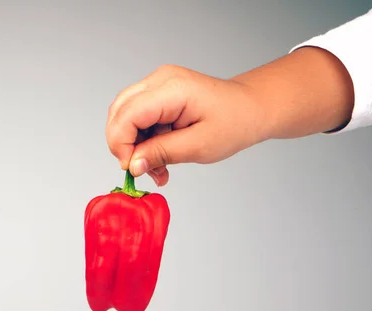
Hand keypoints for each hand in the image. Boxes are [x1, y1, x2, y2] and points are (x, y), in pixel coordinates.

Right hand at [105, 48, 353, 186]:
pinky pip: (137, 118)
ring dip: (134, 146)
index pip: (126, 115)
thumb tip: (132, 165)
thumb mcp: (198, 146)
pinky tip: (159, 157)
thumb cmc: (234, 123)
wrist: (252, 108)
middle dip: (124, 146)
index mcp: (171, 88)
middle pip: (118, 112)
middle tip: (143, 170)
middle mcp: (159, 80)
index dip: (121, 145)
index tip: (134, 169)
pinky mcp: (159, 94)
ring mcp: (158, 84)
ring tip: (157, 168)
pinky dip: (143, 141)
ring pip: (124, 117)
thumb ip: (161, 154)